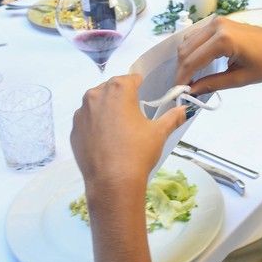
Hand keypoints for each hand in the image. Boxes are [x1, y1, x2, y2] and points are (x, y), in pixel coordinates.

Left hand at [71, 75, 185, 195]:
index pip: (131, 78)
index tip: (144, 95)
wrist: (112, 182)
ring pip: (96, 103)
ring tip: (119, 129)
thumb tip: (186, 109)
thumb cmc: (138, 152)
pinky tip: (106, 141)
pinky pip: (87, 121)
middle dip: (122, 97)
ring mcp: (81, 113)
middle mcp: (96, 95)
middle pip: (111, 88)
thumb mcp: (159, 132)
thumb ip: (173, 117)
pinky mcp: (74, 130)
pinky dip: (95, 125)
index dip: (140, 85)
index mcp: (118, 89)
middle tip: (133, 115)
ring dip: (107, 109)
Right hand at [174, 17, 261, 93]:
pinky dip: (193, 50)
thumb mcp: (240, 79)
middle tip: (183, 87)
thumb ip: (213, 84)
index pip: (192, 60)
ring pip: (189, 42)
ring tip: (190, 77)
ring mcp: (217, 21)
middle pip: (186, 49)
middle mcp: (217, 26)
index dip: (182, 77)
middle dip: (182, 69)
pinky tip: (198, 64)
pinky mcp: (219, 22)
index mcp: (224, 39)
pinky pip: (197, 36)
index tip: (178, 91)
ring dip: (186, 59)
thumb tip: (192, 91)